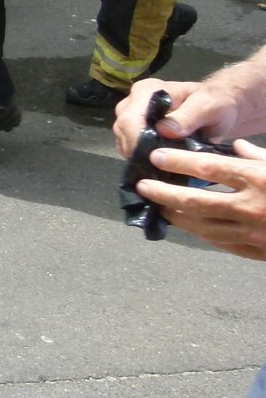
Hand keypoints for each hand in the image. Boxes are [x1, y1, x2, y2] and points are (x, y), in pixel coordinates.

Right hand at [115, 77, 241, 155]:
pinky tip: (158, 162)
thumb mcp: (208, 106)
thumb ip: (188, 116)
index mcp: (146, 91)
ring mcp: (131, 117)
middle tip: (161, 165)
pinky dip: (140, 157)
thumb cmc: (215, 103)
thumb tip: (165, 131)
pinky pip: (128, 147)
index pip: (130, 118)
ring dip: (139, 155)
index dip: (136, 139)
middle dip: (137, 150)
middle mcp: (132, 102)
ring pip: (122, 140)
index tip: (153, 158)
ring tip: (161, 165)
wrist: (218, 107)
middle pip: (122, 130)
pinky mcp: (133, 131)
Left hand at [135, 138, 265, 258]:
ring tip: (160, 208)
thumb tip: (237, 146)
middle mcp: (251, 207)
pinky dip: (204, 234)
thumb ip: (259, 156)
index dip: (179, 162)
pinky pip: (223, 244)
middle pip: (196, 202)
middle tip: (143, 186)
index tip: (156, 157)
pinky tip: (191, 227)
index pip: (209, 168)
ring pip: (204, 228)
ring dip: (178, 218)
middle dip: (164, 193)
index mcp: (258, 179)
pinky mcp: (259, 252)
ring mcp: (254, 233)